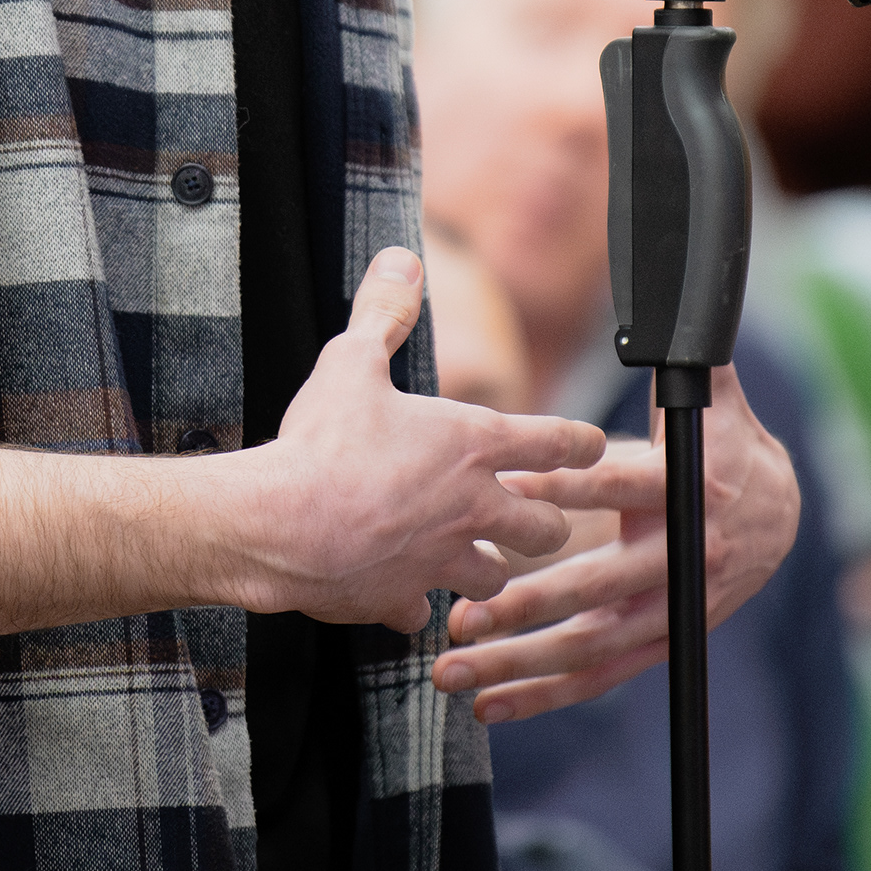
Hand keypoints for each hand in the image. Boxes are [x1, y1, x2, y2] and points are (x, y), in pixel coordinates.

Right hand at [240, 249, 604, 633]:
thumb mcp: (351, 361)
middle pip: (545, 528)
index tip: (590, 445)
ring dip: (486, 568)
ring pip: (494, 578)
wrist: (280, 524)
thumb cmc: (322, 442)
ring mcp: (439, 560)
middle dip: (544, 522)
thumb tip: (402, 260)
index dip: (581, 443)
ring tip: (473, 558)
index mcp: (470, 445)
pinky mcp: (400, 598)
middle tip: (532, 514)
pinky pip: (421, 610)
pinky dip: (414, 601)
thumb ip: (384, 312)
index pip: (557, 443)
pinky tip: (399, 591)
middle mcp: (470, 507)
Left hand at [429, 361, 798, 716]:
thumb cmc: (725, 444)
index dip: (565, 489)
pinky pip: (598, 676)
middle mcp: (680, 556)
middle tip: (460, 613)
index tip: (503, 492)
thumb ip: (679, 359)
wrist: (786, 515)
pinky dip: (544, 694)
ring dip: (520, 662)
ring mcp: (671, 609)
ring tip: (454, 668)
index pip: (617, 485)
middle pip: (597, 586)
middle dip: (526, 603)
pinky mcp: (663, 642)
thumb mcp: (713, 399)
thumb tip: (667, 306)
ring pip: (590, 645)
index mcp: (683, 486)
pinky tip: (490, 704)